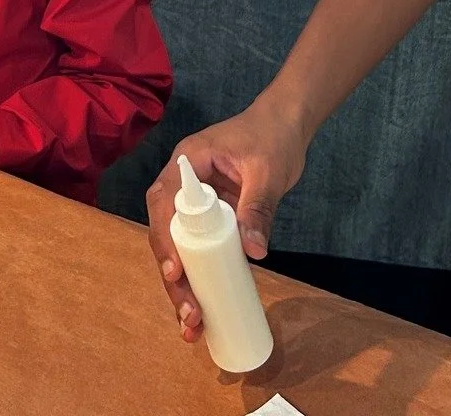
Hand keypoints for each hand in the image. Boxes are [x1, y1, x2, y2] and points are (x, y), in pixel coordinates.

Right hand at [145, 96, 307, 342]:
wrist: (286, 125)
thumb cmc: (272, 138)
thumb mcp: (266, 173)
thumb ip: (258, 208)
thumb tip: (254, 252)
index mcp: (187, 163)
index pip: (164, 202)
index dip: (165, 239)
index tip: (176, 272)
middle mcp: (183, 184)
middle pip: (166, 232)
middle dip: (173, 276)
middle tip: (189, 313)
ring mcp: (196, 204)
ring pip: (178, 247)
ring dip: (183, 285)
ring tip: (192, 325)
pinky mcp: (212, 218)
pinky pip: (199, 249)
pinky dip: (200, 278)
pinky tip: (205, 309)